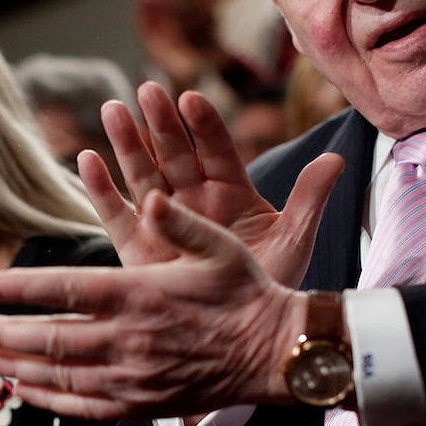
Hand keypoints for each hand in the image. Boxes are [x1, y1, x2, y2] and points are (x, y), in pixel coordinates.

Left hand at [0, 190, 307, 419]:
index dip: (19, 289)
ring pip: (59, 374)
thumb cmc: (247, 291)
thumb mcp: (218, 244)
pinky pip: (84, 405)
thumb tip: (147, 194)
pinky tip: (24, 392)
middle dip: (0, 334)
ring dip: (15, 368)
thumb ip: (177, 219)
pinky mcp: (143, 403)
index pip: (63, 291)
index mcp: (139, 294)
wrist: (276, 353)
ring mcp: (133, 376)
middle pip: (48, 338)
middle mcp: (128, 339)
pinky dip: (49, 399)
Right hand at [81, 81, 342, 287]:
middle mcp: (195, 200)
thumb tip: (337, 158)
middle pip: (175, 155)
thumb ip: (310, 198)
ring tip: (113, 110)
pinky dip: (101, 189)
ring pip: (143, 175)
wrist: (245, 334)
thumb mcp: (294, 239)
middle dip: (160, 123)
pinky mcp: (138, 249)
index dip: (204, 126)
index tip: (191, 99)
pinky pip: (115, 214)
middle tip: (147, 90)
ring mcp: (165, 222)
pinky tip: (88, 159)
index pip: (217, 150)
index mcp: (232, 193)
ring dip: (127, 144)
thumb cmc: (271, 285)